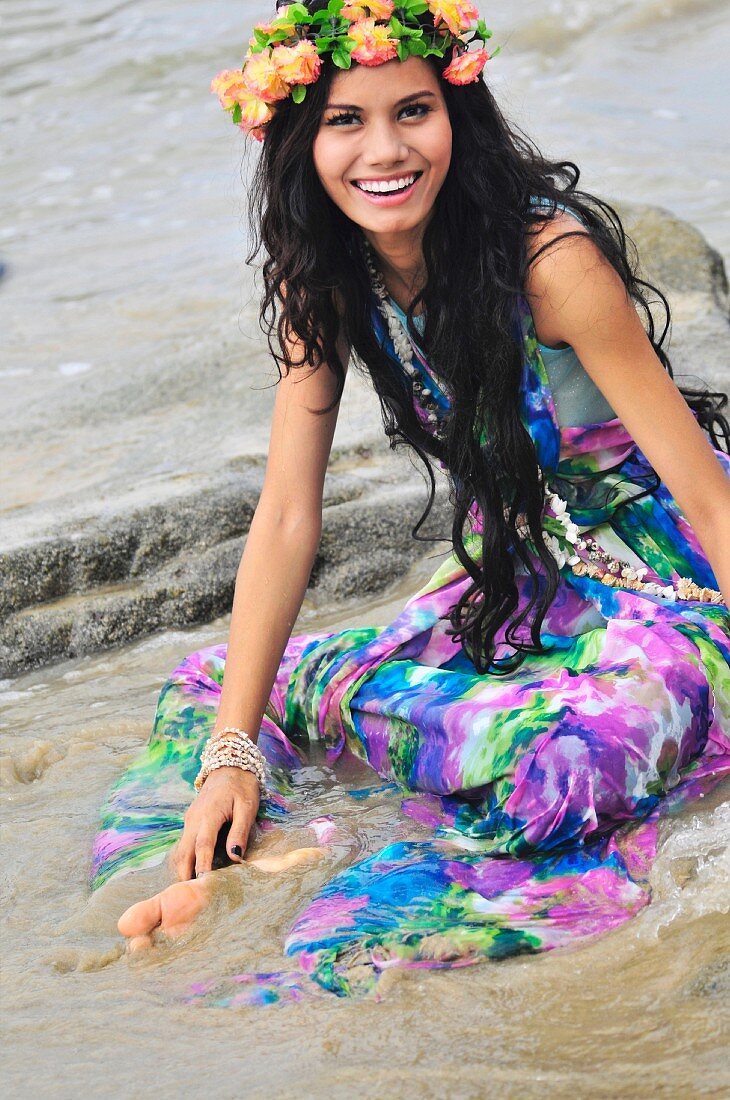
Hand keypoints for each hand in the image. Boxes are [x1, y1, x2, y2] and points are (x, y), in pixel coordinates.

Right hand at [172, 766, 260, 880]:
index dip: (202, 866)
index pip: (202, 846)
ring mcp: (190, 820)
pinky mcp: (191, 822)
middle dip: (185, 874)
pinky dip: (186, 859)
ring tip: (190, 891)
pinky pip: (184, 844)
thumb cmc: (242, 785)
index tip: (202, 885)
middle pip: (184, 852)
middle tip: (188, 897)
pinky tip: (192, 873)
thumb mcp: (247, 806)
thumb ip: (240, 831)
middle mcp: (194, 819)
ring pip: (181, 850)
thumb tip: (235, 857)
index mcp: (208, 815)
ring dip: (183, 868)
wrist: (229, 764)